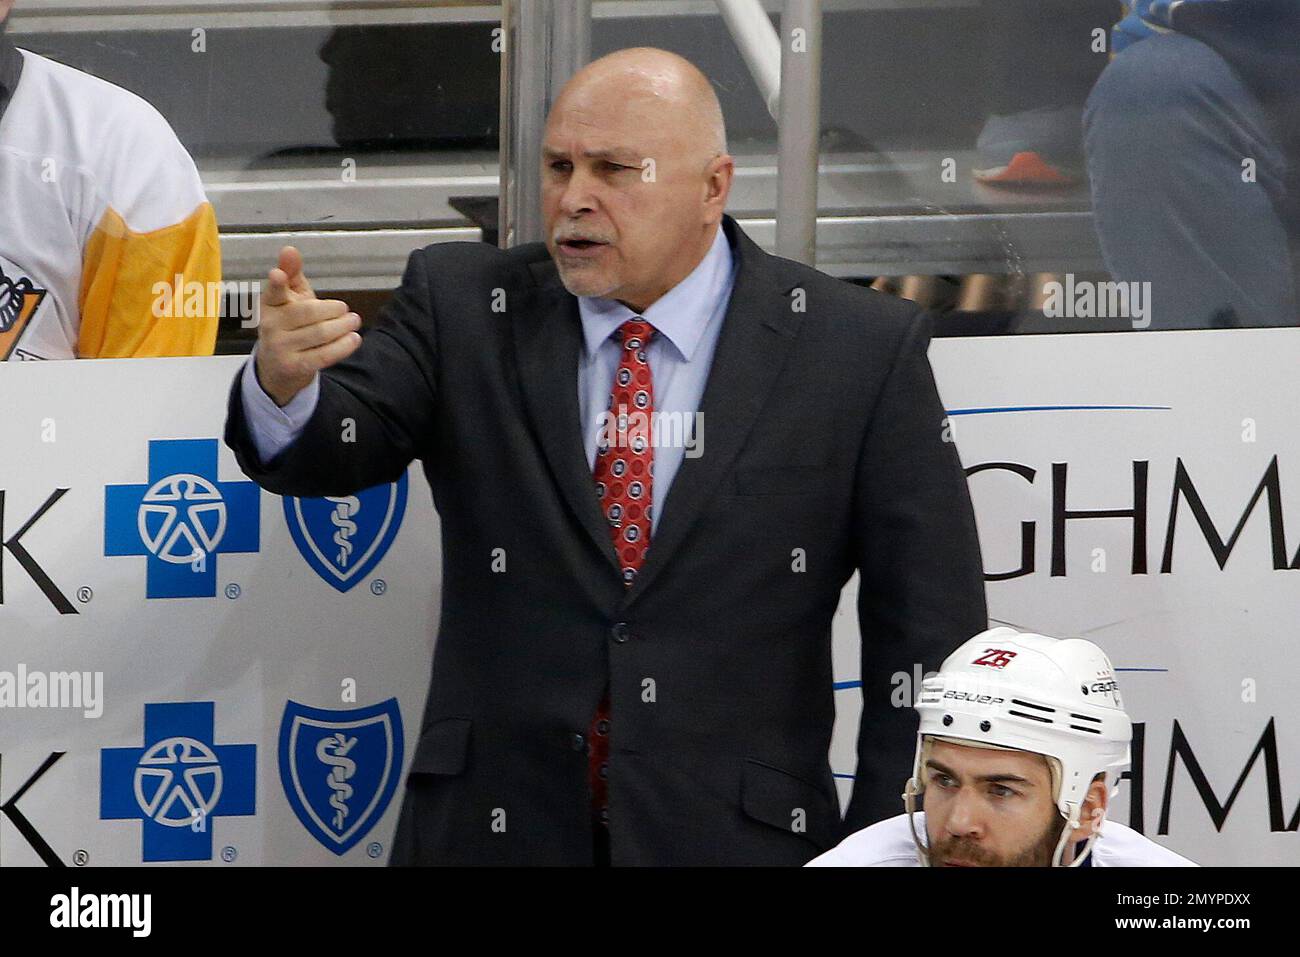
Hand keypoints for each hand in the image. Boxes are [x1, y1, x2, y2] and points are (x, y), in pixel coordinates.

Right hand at [254, 246, 361, 406]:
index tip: (278, 274)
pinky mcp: (294, 367)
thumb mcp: (290, 298)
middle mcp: (270, 326)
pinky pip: (323, 355)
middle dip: (332, 310)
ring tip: (354, 321)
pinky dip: (342, 346)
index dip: (277, 284)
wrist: (279, 368)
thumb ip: (292, 273)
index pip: (273, 292)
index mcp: (269, 304)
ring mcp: (280, 348)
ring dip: (342, 326)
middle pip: (309, 313)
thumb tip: (289, 249)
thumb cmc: (289, 325)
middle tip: (346, 309)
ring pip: (319, 334)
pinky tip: (354, 339)